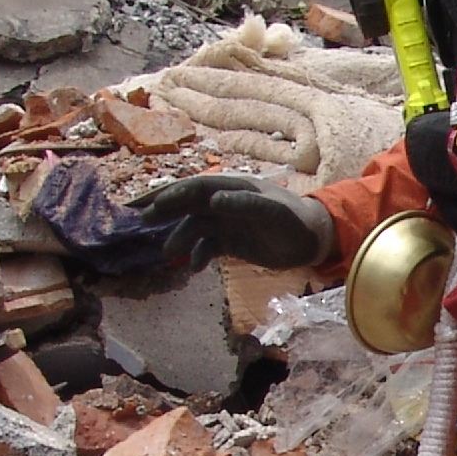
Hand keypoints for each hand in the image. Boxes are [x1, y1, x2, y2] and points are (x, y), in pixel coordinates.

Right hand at [136, 176, 336, 268]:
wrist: (313, 240)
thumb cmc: (295, 221)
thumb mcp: (272, 213)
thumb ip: (244, 205)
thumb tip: (213, 201)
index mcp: (234, 188)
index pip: (197, 187)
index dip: (175, 194)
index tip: (155, 205)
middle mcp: (226, 203)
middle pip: (189, 204)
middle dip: (166, 210)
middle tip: (143, 220)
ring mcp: (227, 223)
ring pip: (195, 227)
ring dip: (180, 238)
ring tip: (168, 253)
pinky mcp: (231, 242)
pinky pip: (207, 247)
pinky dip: (198, 255)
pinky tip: (194, 267)